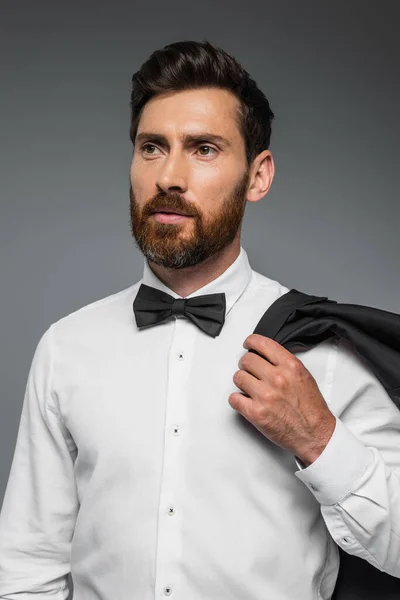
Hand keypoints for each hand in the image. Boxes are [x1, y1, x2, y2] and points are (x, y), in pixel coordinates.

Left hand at [229, 334, 335, 465]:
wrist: (315, 434)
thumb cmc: (311, 408)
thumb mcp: (304, 376)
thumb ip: (284, 363)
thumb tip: (265, 355)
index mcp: (290, 367)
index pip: (262, 344)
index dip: (251, 342)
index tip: (248, 344)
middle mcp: (277, 378)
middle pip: (246, 360)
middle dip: (246, 365)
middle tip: (249, 371)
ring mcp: (265, 395)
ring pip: (238, 377)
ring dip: (241, 382)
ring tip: (250, 388)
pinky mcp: (256, 413)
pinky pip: (234, 398)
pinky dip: (237, 400)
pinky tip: (246, 401)